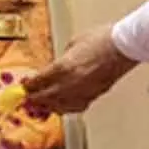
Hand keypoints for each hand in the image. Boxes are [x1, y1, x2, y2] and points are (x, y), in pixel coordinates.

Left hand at [22, 24, 136, 114]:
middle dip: (34, 98)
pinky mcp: (95, 96)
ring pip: (59, 106)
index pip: (39, 81)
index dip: (29, 85)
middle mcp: (71, 83)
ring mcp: (83, 92)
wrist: (124, 46)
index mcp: (63, 67)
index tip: (25, 85)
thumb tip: (56, 67)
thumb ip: (62, 59)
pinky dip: (65, 108)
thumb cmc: (102, 40)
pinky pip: (75, 107)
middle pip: (45, 97)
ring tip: (42, 104)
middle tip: (28, 98)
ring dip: (48, 105)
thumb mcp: (73, 43)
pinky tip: (62, 106)